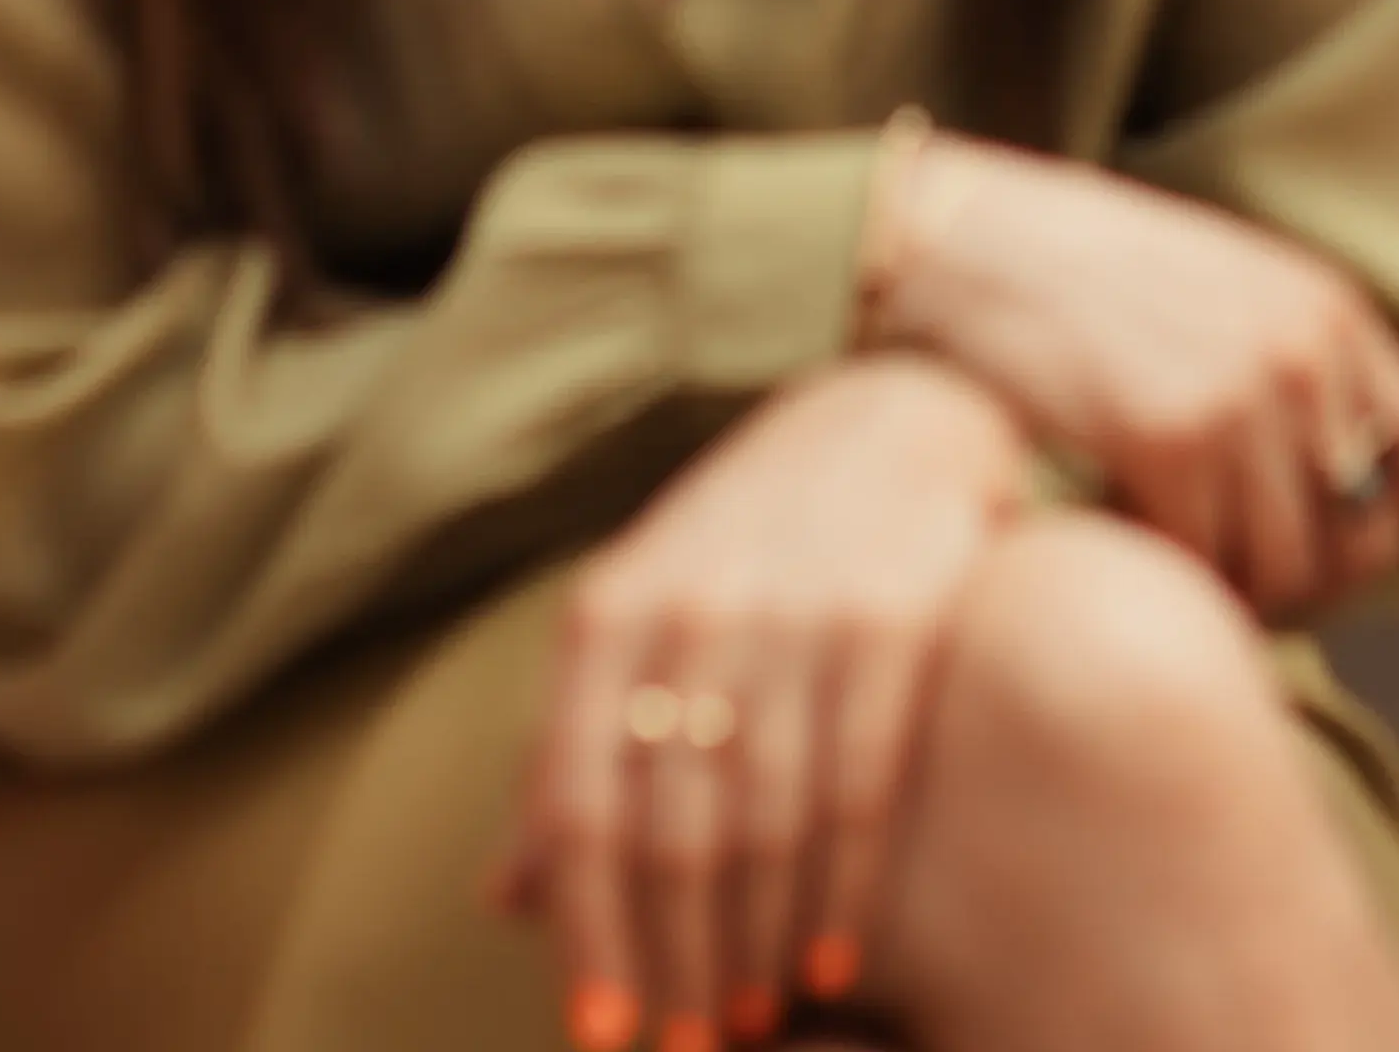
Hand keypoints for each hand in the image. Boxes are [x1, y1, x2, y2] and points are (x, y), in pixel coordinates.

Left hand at [493, 345, 1026, 1048]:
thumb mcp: (639, 617)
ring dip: (756, 945)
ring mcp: (798, 612)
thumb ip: (577, 750)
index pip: (578, 807)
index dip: (585, 935)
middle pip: (670, 833)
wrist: (896, 410)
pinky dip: (841, 891)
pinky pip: (859, 786)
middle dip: (676, 964)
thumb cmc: (748, 540)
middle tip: (689, 1048)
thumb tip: (502, 899)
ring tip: (754, 1020)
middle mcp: (694, 611)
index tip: (600, 1038)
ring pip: (763, 823)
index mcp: (610, 615)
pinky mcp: (895, 618)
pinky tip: (835, 963)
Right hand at [871, 131, 1398, 667]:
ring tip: (1150, 533)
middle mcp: (1308, 352)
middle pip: (1345, 546)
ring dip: (1219, 585)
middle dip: (1296, 592)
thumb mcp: (1223, 300)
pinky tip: (1107, 521)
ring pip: (1275, 573)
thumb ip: (1293, 385)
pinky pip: (1197, 569)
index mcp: (1333, 312)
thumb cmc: (1084, 280)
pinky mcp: (1170, 437)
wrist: (968, 241)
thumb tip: (1342, 517)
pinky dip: (1159, 572)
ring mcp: (1244, 394)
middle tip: (1218, 580)